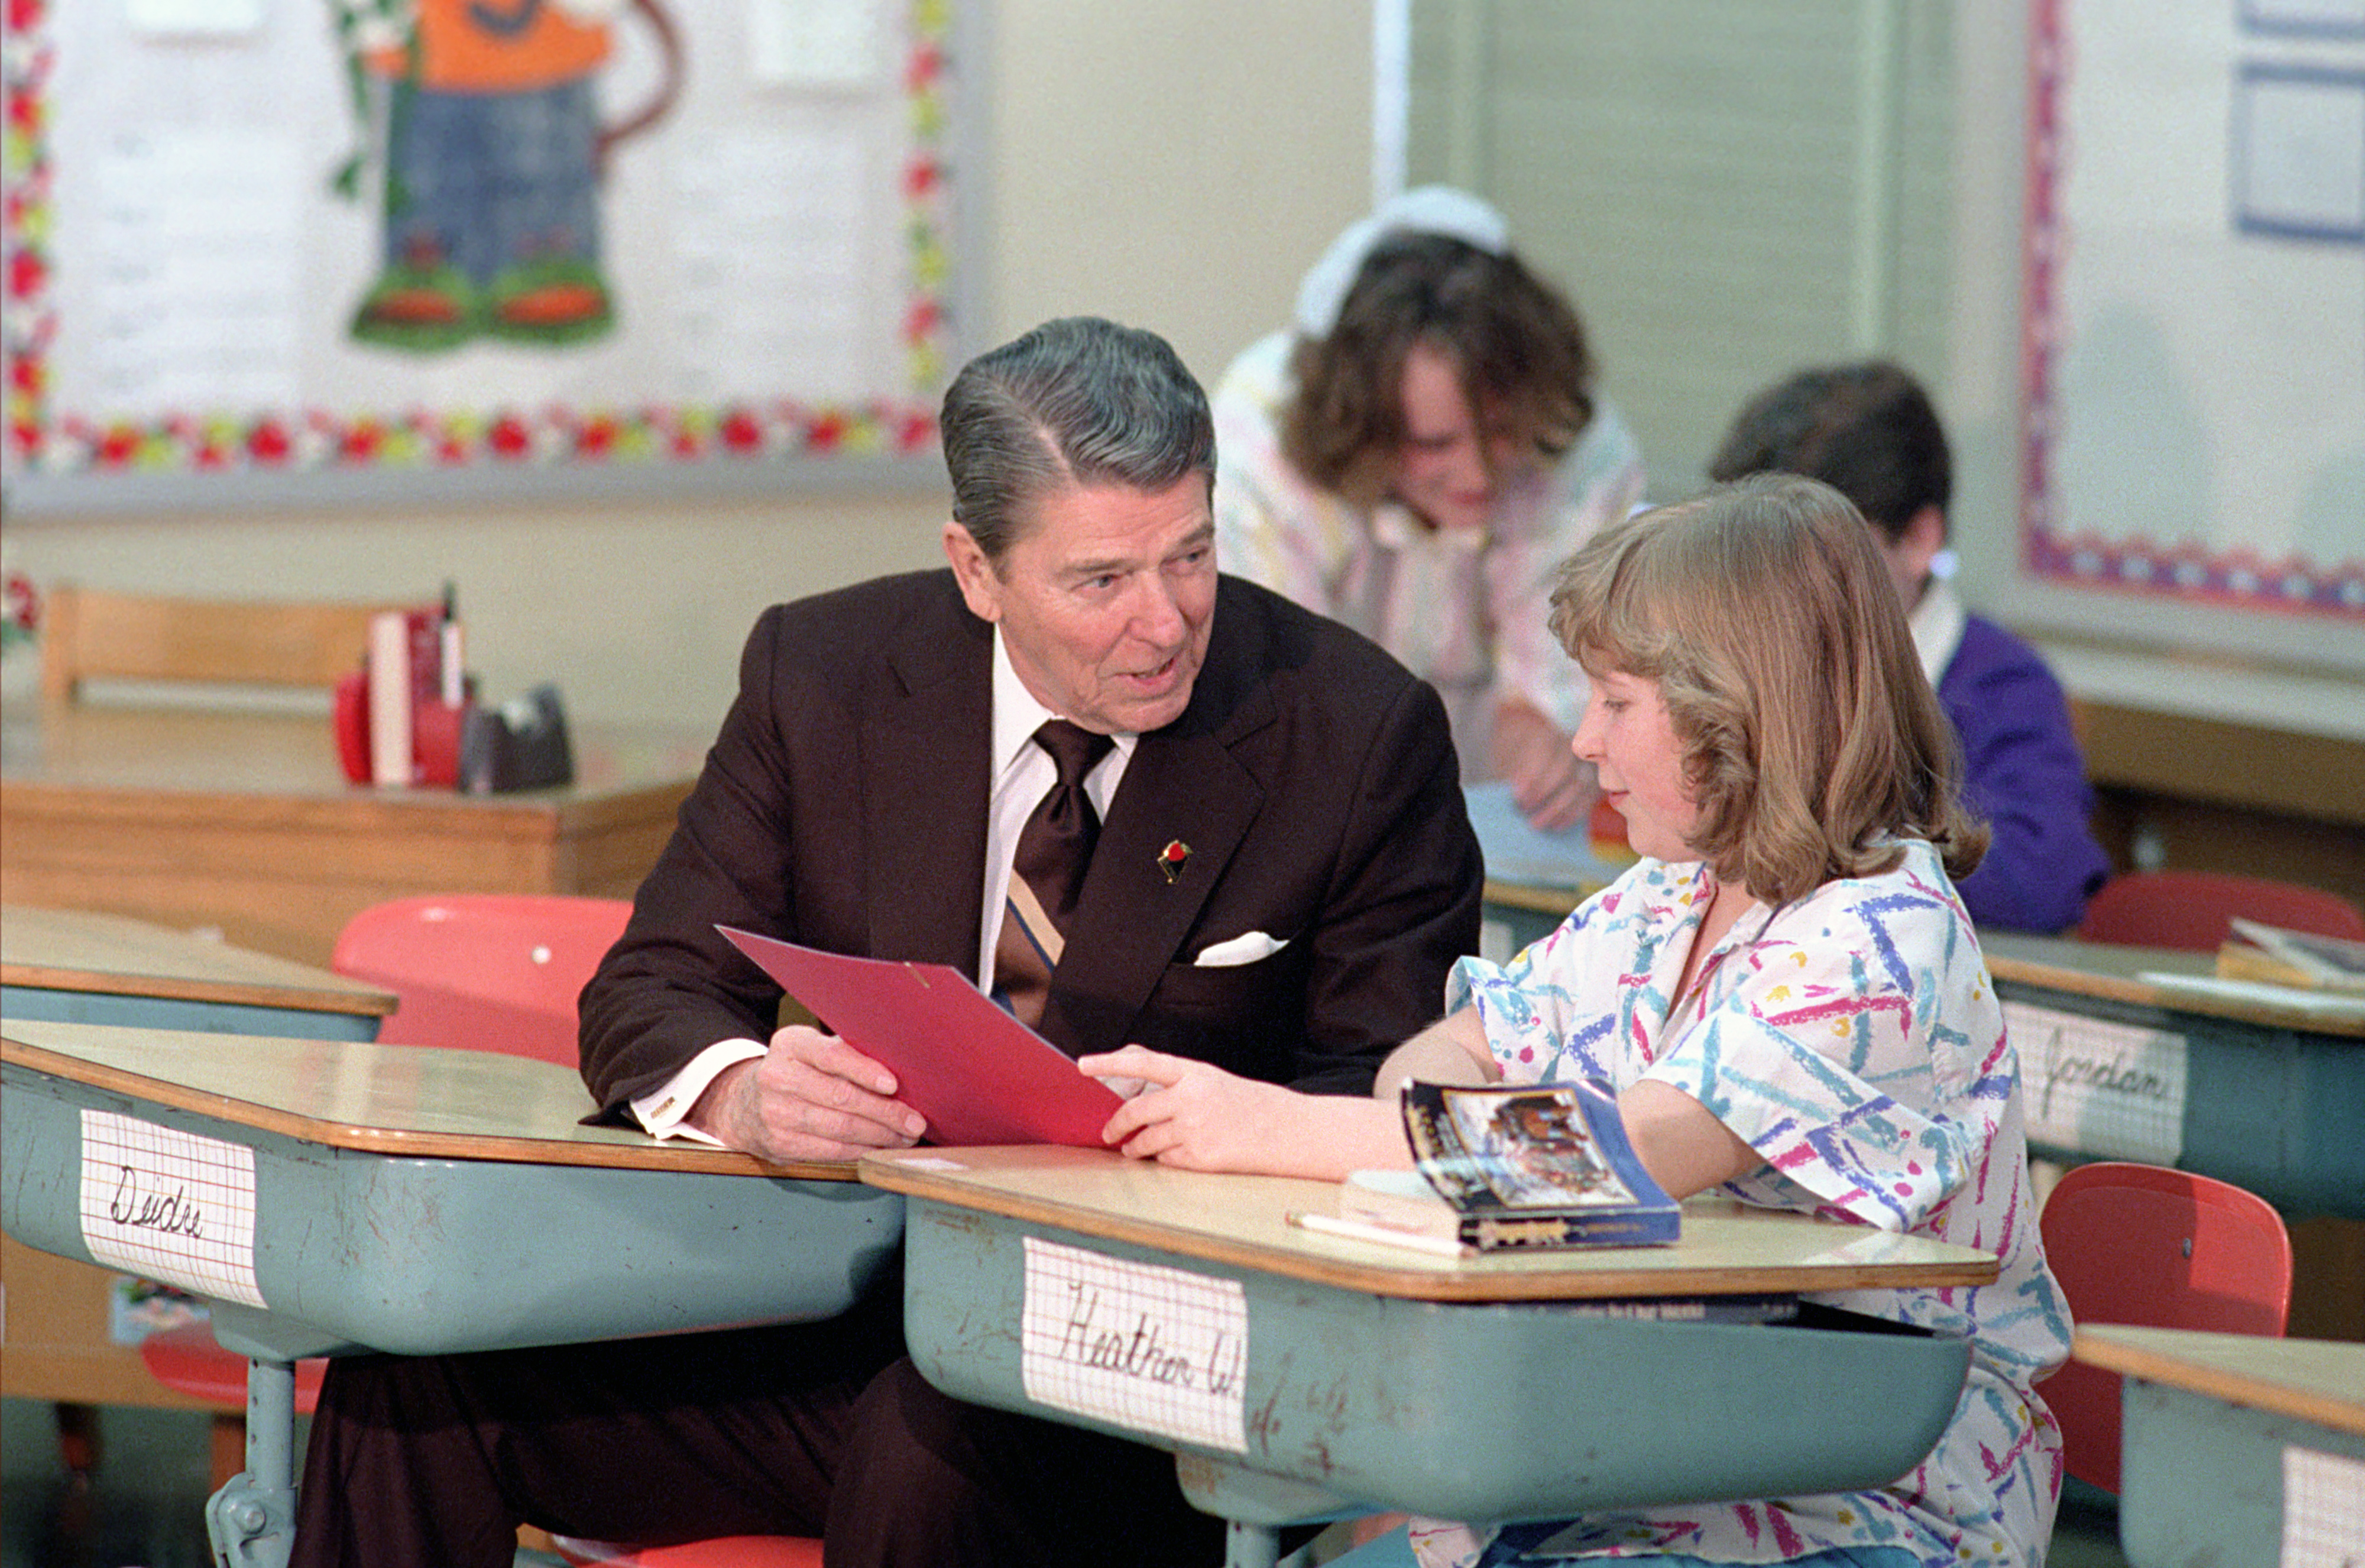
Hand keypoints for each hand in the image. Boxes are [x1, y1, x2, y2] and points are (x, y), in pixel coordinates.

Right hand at [688, 1024, 925, 1161]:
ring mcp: (775, 1113)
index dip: (864, 1071)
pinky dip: (861, 1151)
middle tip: (914, 1120)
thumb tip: (901, 1062)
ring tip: (904, 1136)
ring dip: (880, 1135)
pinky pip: (830, 1150)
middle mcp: (778, 1076)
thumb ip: (846, 1051)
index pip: (831, 1056)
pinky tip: (880, 1148)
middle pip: (841, 1097)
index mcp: (791, 1044)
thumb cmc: (797, 1072)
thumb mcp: (811, 1049)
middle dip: (886, 1112)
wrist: (745, 1104)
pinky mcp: (780, 1143)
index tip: (893, 1084)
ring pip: (840, 1128)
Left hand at [1080, 1045, 1406, 1178]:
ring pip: (1146, 1141)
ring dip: (1134, 1148)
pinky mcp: (1201, 1157)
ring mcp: (1196, 1128)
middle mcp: (1192, 1098)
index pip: (1143, 1062)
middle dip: (1116, 1124)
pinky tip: (1174, 1156)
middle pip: (1136, 1110)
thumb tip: (1131, 1069)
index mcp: (1195, 1072)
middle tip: (1108, 1131)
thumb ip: (1174, 1077)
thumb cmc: (1248, 1103)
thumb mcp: (1211, 1079)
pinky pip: (1166, 1161)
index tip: (1082, 1066)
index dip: (1109, 1062)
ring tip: (1133, 1149)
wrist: (1288, 1131)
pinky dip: (1163, 1160)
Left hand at [1490, 701, 1597, 832]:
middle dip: (1543, 793)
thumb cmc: (1511, 753)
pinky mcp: (1594, 777)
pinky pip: (1590, 796)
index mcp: (1542, 730)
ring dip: (1558, 808)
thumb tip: (1517, 790)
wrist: (1527, 749)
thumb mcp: (1503, 756)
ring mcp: (1584, 758)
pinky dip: (1574, 813)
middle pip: (1563, 767)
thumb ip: (1510, 769)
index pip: (1543, 749)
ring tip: (1536, 824)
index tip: (1517, 797)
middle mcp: (1567, 741)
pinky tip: (1557, 826)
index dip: (1531, 775)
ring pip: (1580, 784)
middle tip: (1524, 812)